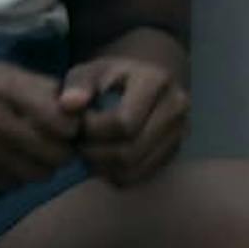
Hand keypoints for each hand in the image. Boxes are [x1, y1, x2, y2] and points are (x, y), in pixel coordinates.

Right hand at [0, 61, 79, 187]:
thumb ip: (26, 87)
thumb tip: (71, 107)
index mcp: (2, 82)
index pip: (64, 116)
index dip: (72, 127)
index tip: (67, 128)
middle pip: (56, 150)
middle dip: (61, 153)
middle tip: (53, 150)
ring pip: (36, 173)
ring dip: (39, 169)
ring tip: (28, 158)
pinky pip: (9, 184)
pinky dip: (14, 179)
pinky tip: (3, 166)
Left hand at [60, 31, 189, 187]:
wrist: (140, 83)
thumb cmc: (110, 77)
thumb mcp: (91, 71)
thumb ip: (78, 84)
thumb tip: (68, 105)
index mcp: (156, 81)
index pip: (124, 122)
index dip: (93, 130)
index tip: (79, 123)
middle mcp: (176, 107)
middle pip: (130, 150)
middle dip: (95, 152)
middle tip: (78, 143)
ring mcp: (179, 132)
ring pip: (133, 167)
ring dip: (102, 166)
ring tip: (88, 150)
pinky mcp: (173, 152)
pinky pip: (138, 176)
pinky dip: (113, 174)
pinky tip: (102, 158)